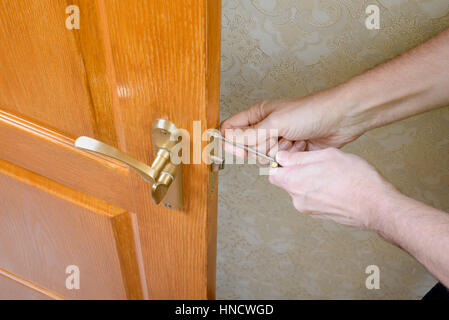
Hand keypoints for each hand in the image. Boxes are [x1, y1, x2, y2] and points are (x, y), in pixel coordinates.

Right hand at [220, 88, 367, 160]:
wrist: (341, 119)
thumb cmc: (310, 111)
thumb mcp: (275, 123)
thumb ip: (249, 135)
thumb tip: (228, 140)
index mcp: (258, 114)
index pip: (232, 128)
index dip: (230, 141)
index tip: (238, 150)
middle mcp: (266, 127)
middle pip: (248, 147)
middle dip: (261, 148)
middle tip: (275, 140)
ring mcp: (279, 139)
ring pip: (264, 157)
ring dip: (279, 152)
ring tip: (293, 139)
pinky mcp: (292, 151)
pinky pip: (281, 162)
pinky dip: (291, 158)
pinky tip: (302, 146)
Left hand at [269, 148, 398, 230]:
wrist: (376, 205)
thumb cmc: (355, 179)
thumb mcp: (326, 156)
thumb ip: (299, 157)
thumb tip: (282, 157)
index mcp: (294, 182)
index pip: (272, 172)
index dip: (280, 163)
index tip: (292, 157)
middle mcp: (297, 199)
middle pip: (287, 181)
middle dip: (297, 171)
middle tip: (318, 163)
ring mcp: (308, 209)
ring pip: (301, 190)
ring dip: (311, 180)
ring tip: (332, 174)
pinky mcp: (320, 215)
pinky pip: (313, 199)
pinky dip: (320, 191)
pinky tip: (336, 185)